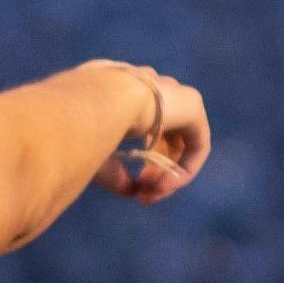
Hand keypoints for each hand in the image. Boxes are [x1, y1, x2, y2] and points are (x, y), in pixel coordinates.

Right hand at [99, 70, 210, 204]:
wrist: (102, 99)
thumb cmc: (86, 124)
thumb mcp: (95, 153)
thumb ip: (113, 172)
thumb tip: (131, 191)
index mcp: (128, 89)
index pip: (144, 126)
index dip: (142, 160)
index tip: (133, 186)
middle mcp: (153, 87)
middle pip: (165, 137)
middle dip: (156, 170)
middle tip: (143, 195)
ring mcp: (175, 93)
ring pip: (180, 142)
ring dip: (168, 174)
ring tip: (153, 193)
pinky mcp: (193, 105)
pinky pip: (197, 144)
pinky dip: (184, 169)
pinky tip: (166, 186)